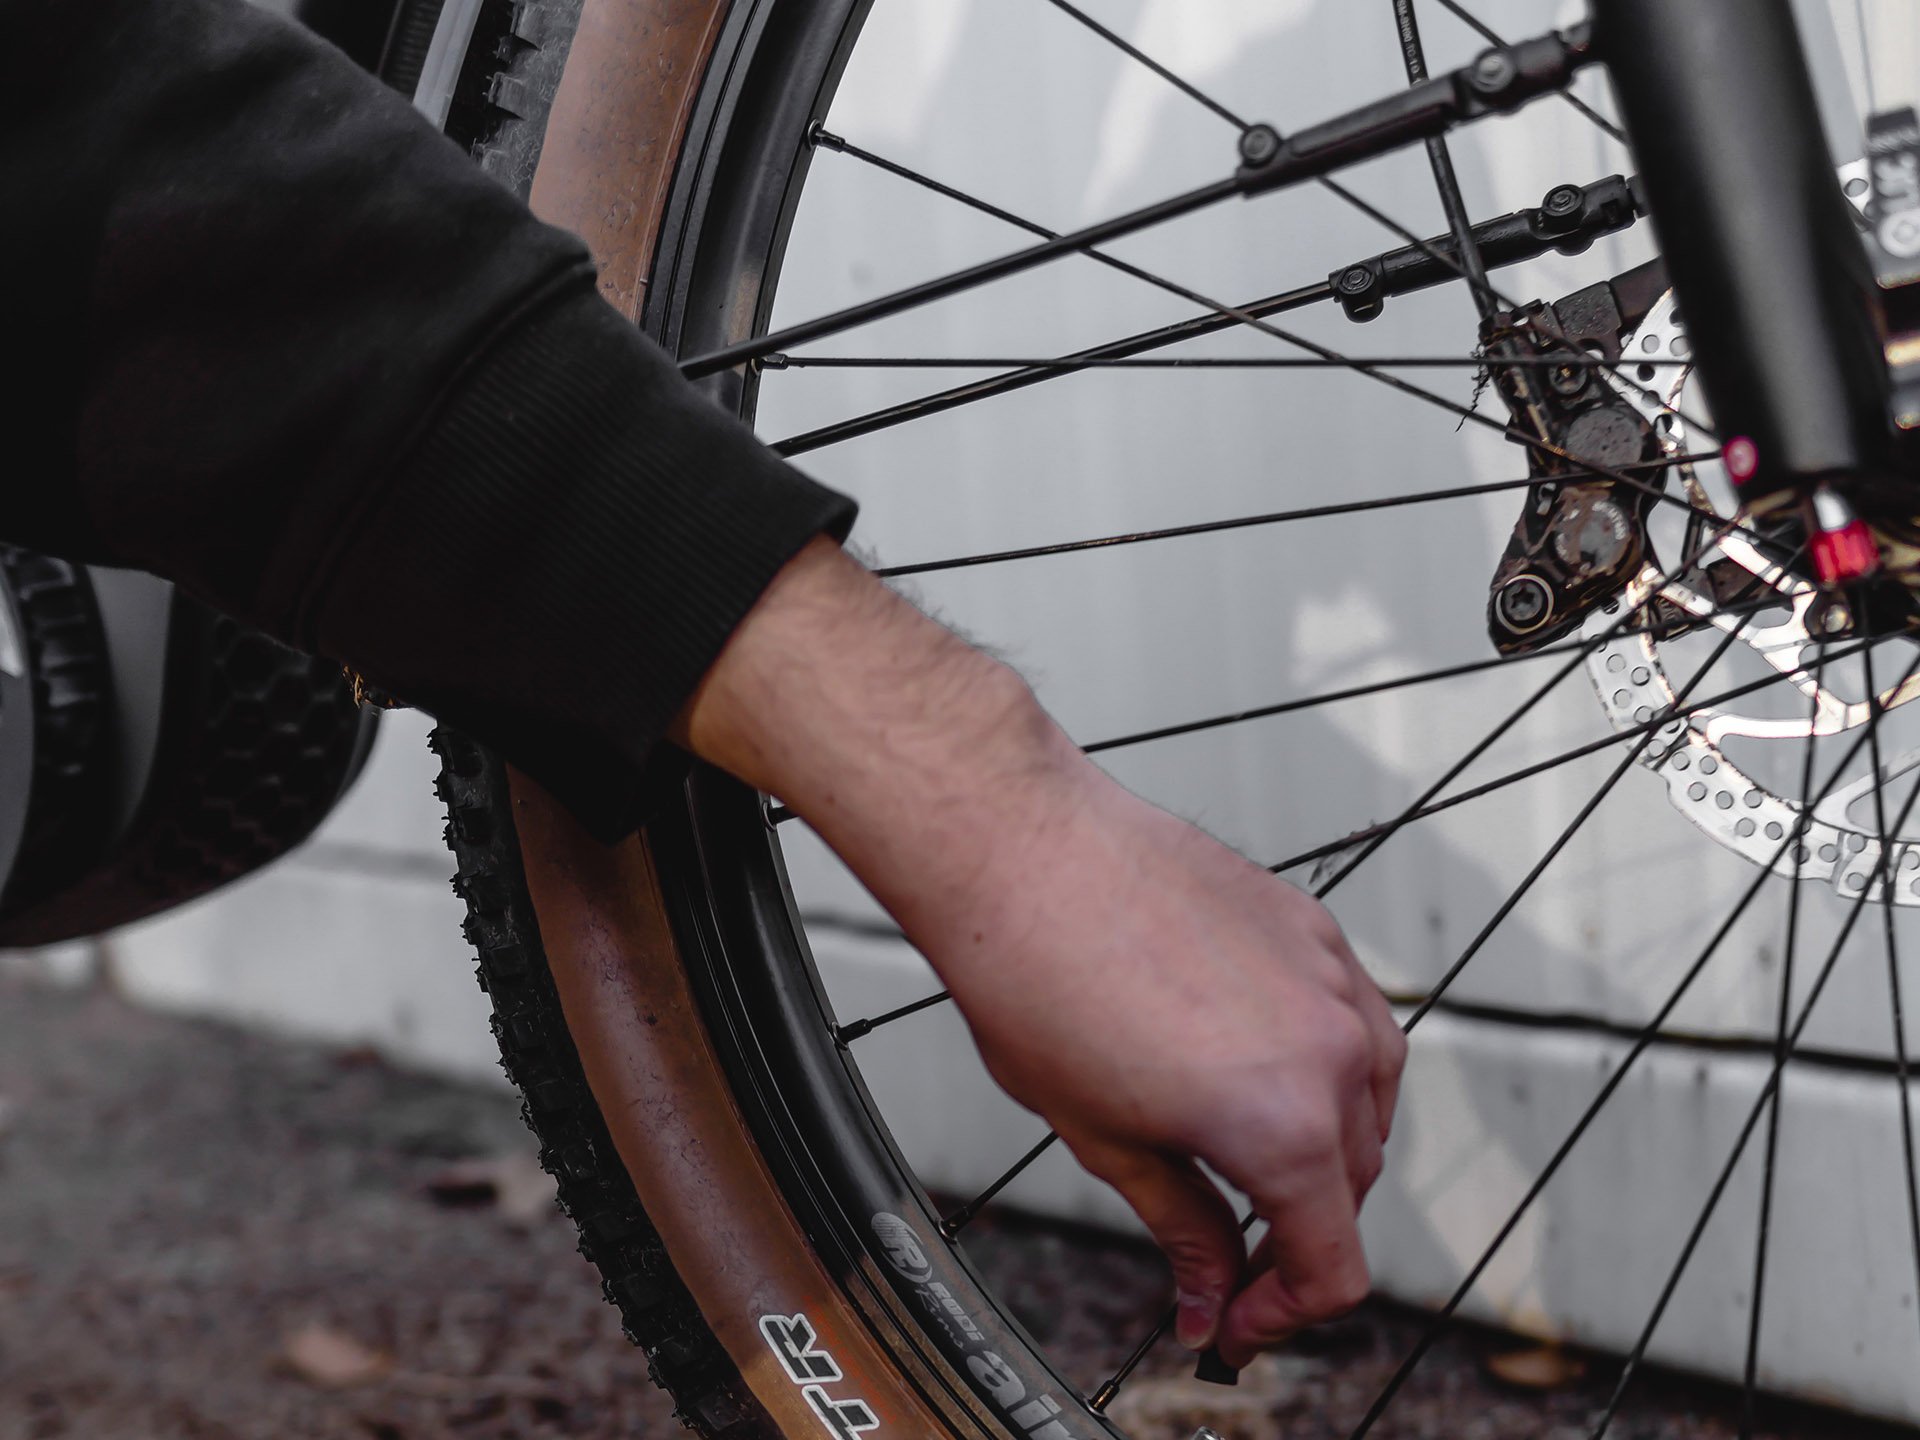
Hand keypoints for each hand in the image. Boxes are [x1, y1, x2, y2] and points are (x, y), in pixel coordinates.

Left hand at [676, 538, 1406, 1361]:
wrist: (1019, 850)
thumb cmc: (1036, 982)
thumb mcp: (1106, 1140)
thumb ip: (1182, 1225)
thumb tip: (1207, 1293)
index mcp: (1284, 1127)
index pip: (1334, 1266)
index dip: (1283, 1315)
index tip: (1237, 1317)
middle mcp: (1333, 1053)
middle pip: (1354, 1189)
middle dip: (1293, 1237)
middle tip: (1222, 1257)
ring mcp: (1332, 981)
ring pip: (1367, 1102)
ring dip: (1319, 1150)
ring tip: (1238, 1159)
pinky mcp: (1312, 927)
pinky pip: (1349, 1021)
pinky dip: (1318, 1065)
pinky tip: (1251, 1067)